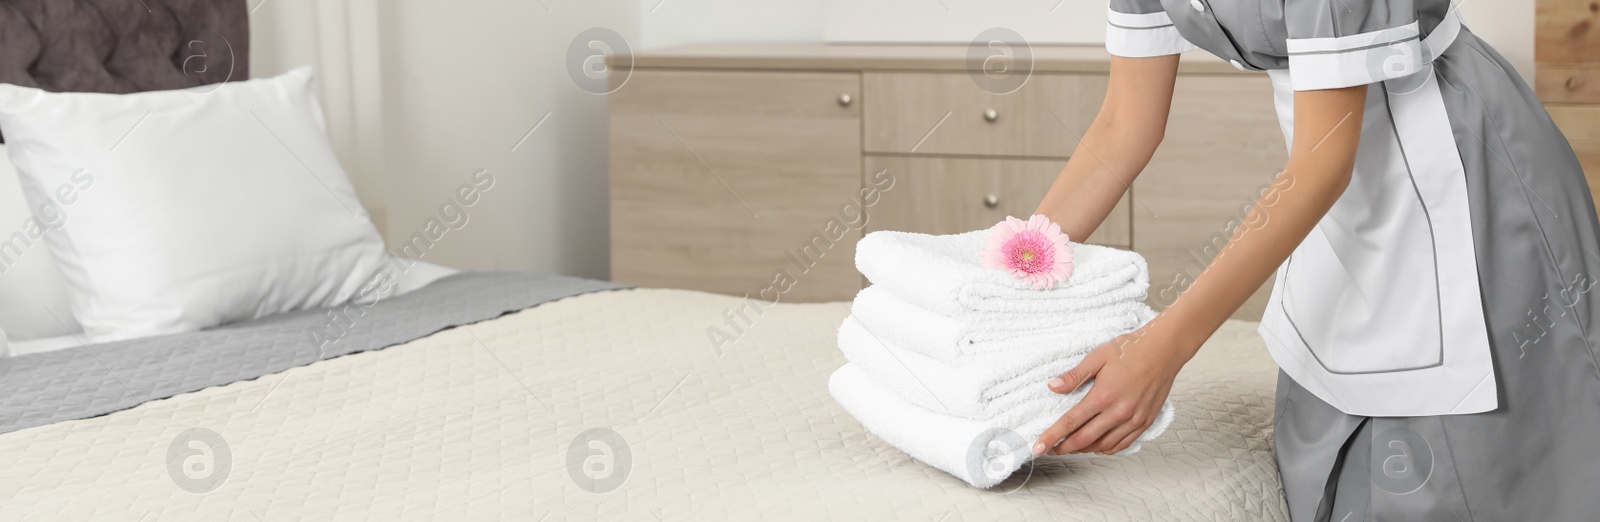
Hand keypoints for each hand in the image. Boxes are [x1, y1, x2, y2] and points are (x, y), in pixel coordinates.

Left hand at [1031, 323, 1189, 455]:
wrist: (1165, 349)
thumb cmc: (1131, 349)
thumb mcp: (1097, 356)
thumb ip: (1075, 375)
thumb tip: (1052, 387)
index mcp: (1103, 396)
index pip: (1070, 422)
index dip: (1051, 437)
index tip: (1037, 447)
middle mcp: (1118, 412)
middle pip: (1084, 439)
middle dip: (1063, 447)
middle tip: (1049, 449)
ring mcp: (1133, 420)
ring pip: (1102, 445)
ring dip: (1083, 450)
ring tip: (1069, 447)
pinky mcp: (1145, 422)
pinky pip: (1122, 444)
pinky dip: (1106, 449)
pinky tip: (1096, 447)